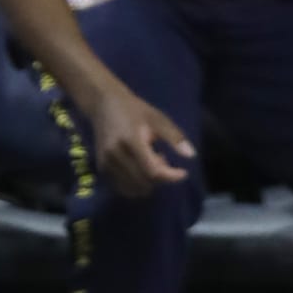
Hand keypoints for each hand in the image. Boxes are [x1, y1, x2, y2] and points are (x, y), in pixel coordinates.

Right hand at [88, 83, 195, 197]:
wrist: (104, 105)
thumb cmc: (135, 110)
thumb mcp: (158, 119)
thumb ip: (174, 137)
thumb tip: (191, 155)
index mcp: (131, 140)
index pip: (152, 171)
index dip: (170, 176)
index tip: (183, 173)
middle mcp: (115, 155)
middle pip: (143, 182)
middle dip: (160, 178)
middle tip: (164, 160)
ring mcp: (106, 163)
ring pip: (133, 188)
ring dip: (148, 182)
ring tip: (152, 162)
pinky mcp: (102, 169)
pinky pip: (122, 187)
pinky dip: (136, 184)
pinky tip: (140, 168)